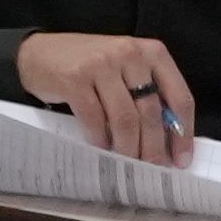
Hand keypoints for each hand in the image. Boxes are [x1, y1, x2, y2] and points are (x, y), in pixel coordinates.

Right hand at [13, 30, 196, 158]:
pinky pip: (94, 118)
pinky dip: (100, 138)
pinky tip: (102, 147)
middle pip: (151, 111)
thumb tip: (168, 138)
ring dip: (128, 147)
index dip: (183, 132)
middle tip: (154, 168)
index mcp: (152, 52)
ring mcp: (101, 65)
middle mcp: (129, 54)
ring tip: (129, 163)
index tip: (182, 159)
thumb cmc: (88, 66)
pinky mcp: (74, 78)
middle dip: (154, 146)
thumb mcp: (126, 71)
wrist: (37, 53)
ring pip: (125, 118)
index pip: (178, 96)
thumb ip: (148, 94)